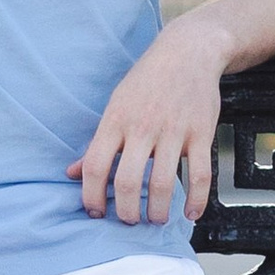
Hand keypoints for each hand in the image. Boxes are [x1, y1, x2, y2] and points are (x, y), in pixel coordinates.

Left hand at [69, 17, 228, 225]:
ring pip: (163, 183)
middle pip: (128, 181)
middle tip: (128, 221)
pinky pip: (201, 174)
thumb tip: (73, 173)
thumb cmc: (146, 81)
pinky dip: (196, 200)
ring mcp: (174, 131)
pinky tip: (190, 214)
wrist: (187, 52)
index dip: (91, 195)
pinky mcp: (201, 133)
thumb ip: (97, 142)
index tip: (95, 212)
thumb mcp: (115, 106)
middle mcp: (142, 128)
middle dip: (126, 211)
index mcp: (115, 121)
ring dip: (158, 211)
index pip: (95, 165)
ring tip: (156, 219)